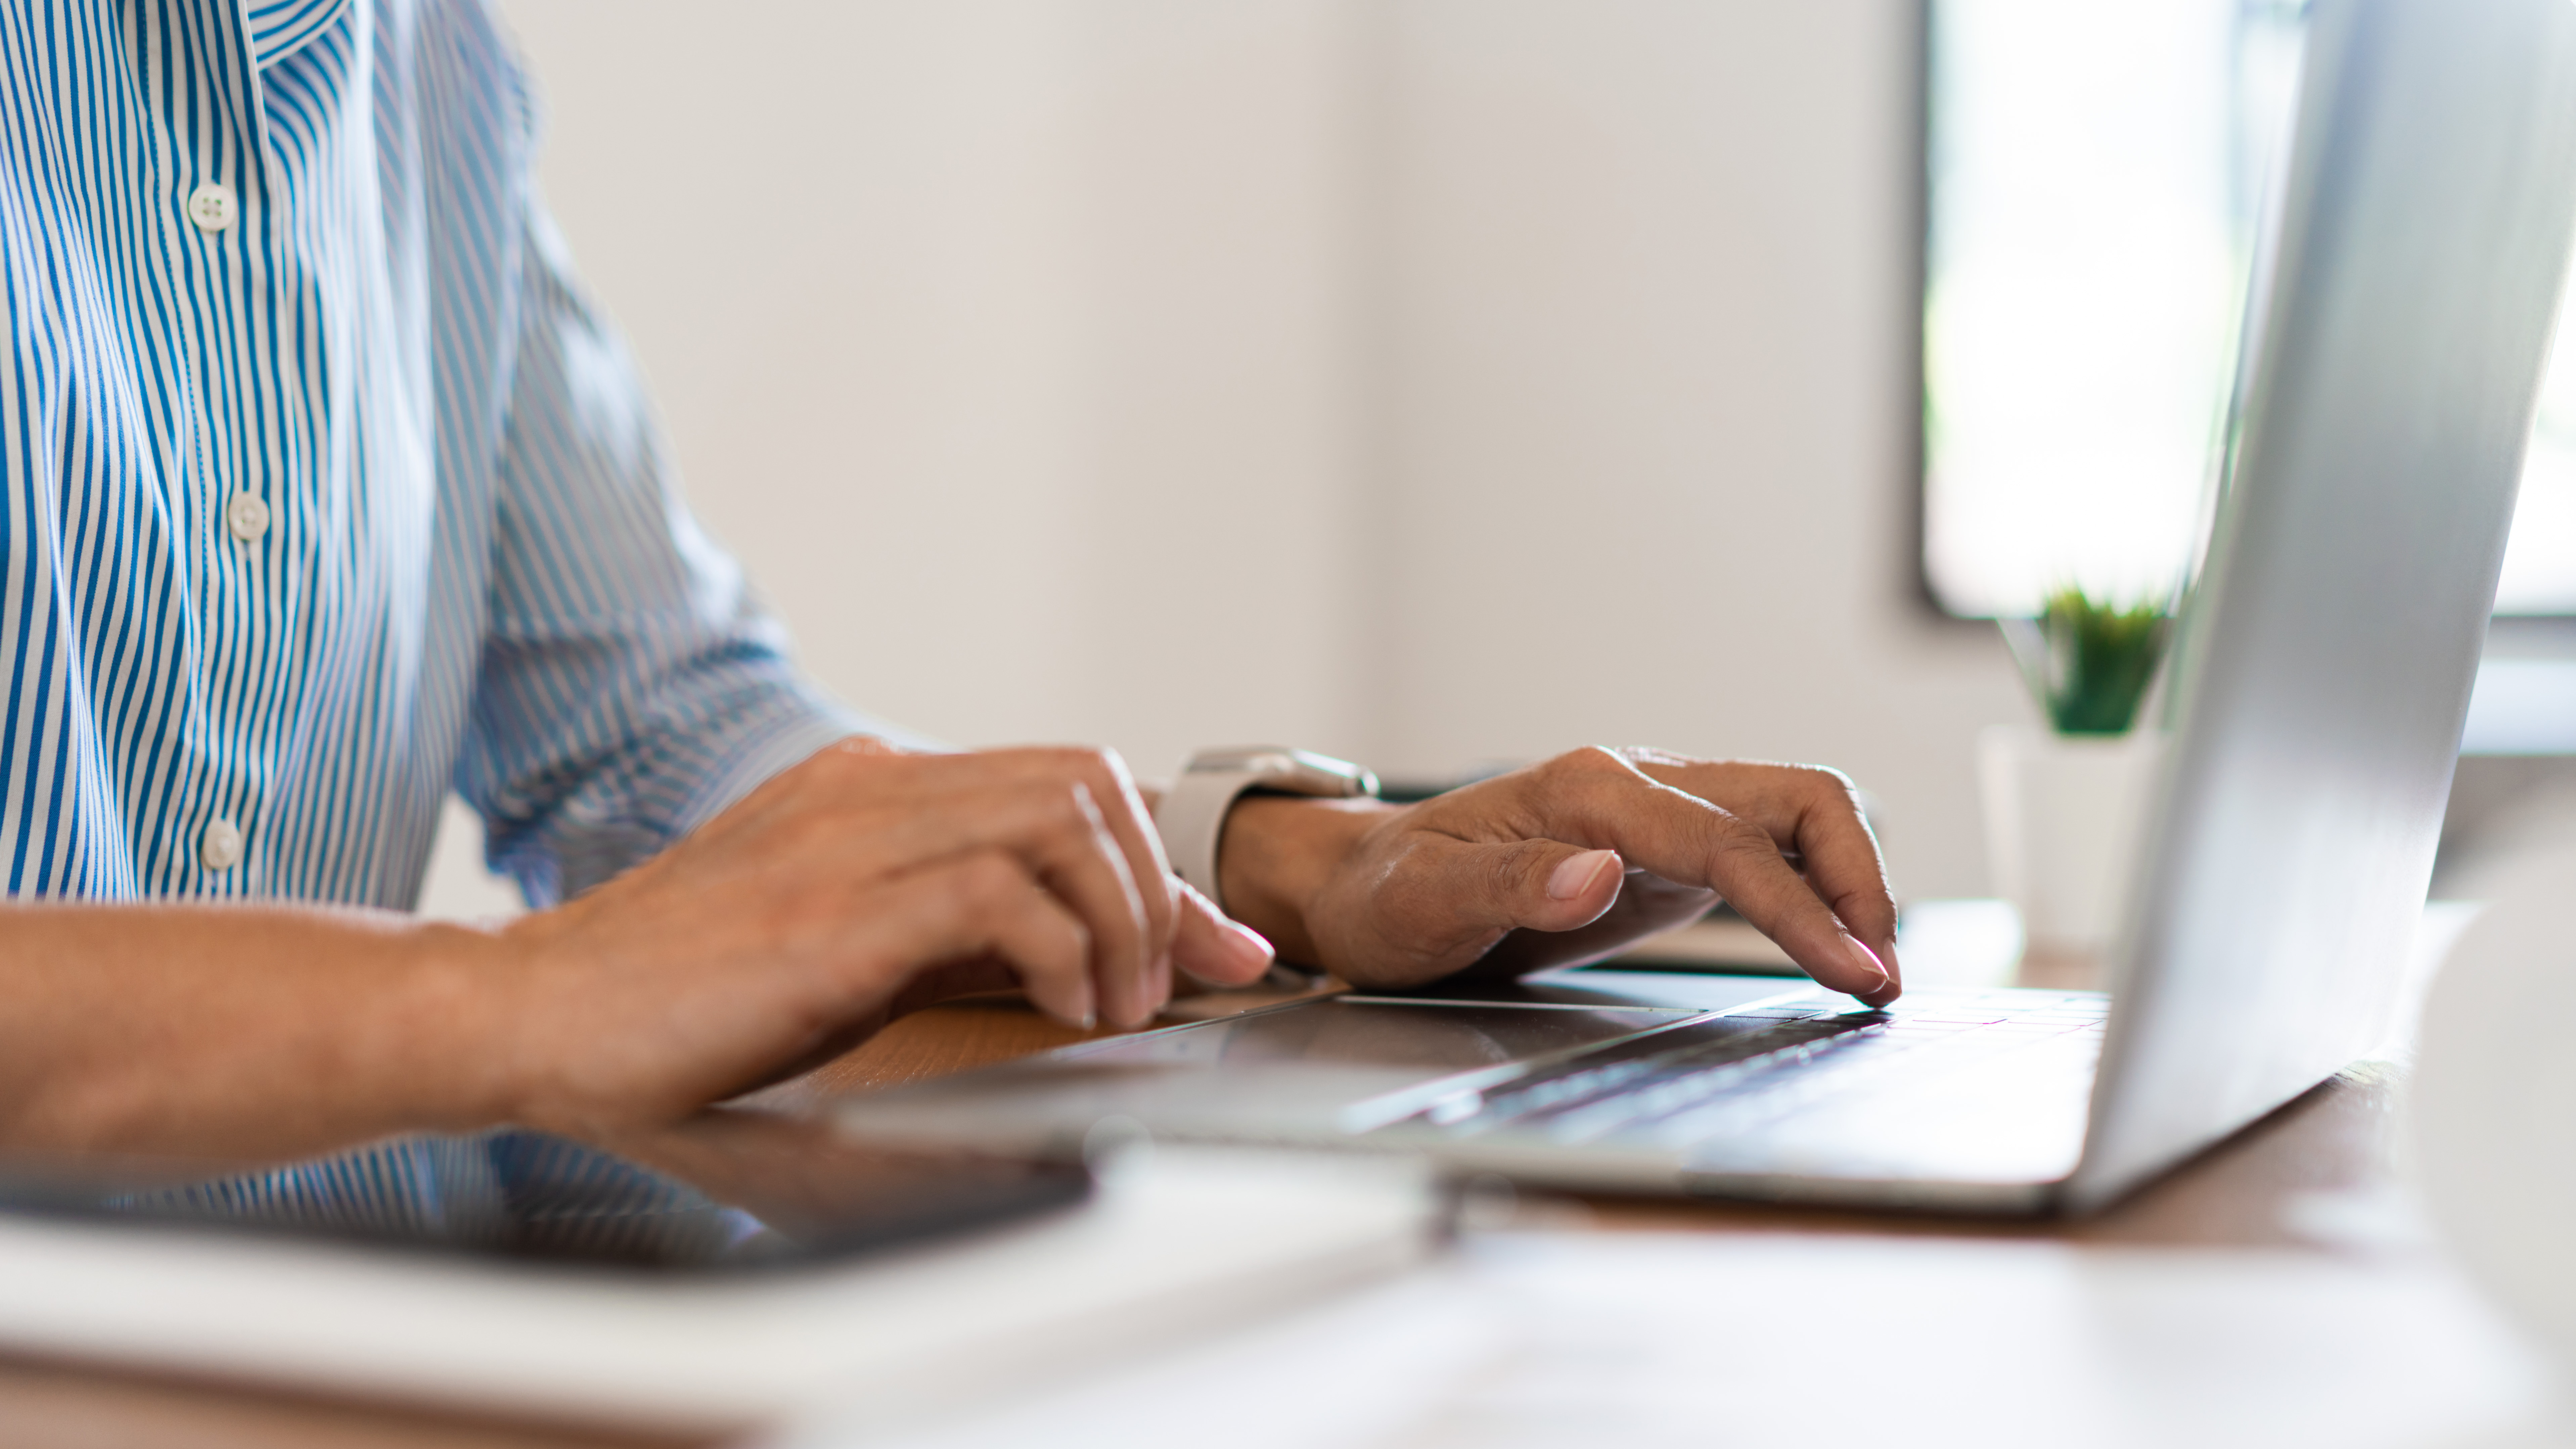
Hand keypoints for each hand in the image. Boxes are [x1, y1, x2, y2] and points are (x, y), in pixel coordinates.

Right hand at [483, 740, 1274, 1134]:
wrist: (529, 1012)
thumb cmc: (676, 1000)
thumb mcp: (836, 945)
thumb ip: (943, 933)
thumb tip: (1071, 967)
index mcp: (867, 788)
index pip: (1060, 781)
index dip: (1156, 863)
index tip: (1212, 946)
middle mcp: (868, 791)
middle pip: (1086, 780)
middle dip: (1156, 885)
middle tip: (1160, 984)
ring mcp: (849, 841)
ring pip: (1063, 817)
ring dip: (1123, 916)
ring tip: (1116, 1003)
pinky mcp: (832, 914)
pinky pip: (1001, 893)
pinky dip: (1064, 950)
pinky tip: (1065, 1010)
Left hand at [1222, 747, 1898, 1004]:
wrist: (1361, 884)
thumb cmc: (1386, 894)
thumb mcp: (1424, 902)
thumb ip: (1512, 884)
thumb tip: (1598, 874)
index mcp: (1591, 791)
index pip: (1730, 843)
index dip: (1803, 907)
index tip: (1855, 970)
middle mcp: (1638, 786)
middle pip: (1797, 799)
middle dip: (1858, 880)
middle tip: (1878, 977)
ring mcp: (1657, 814)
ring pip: (1796, 816)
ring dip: (1848, 881)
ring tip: (1869, 969)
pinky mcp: (1664, 850)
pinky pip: (1766, 852)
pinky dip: (1814, 891)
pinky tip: (1828, 946)